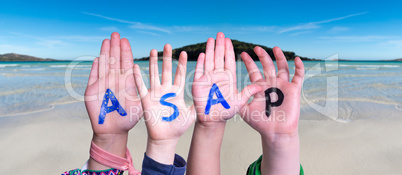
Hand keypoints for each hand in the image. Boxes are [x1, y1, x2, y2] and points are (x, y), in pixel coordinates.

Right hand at [84, 32, 141, 168]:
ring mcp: (103, 84)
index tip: (126, 40)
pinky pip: (94, 77)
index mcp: (127, 82)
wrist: (113, 131)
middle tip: (116, 34)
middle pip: (114, 60)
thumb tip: (146, 79)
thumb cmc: (128, 119)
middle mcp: (115, 81)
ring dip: (104, 53)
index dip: (126, 52)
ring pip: (104, 65)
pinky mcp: (92, 91)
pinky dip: (95, 68)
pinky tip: (97, 58)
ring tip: (106, 40)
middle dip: (115, 47)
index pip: (126, 63)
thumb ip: (142, 92)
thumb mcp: (139, 104)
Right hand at [133, 44, 194, 163]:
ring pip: (154, 74)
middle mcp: (166, 90)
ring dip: (153, 62)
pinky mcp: (146, 100)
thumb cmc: (179, 127)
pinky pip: (141, 86)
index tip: (184, 52)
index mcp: (177, 92)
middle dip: (167, 58)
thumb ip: (198, 104)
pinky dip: (138, 77)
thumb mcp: (192, 114)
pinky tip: (136, 67)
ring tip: (154, 50)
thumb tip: (208, 96)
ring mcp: (155, 94)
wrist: (166, 138)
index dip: (181, 64)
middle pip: (167, 70)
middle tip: (168, 45)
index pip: (179, 74)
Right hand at [192, 32, 260, 125]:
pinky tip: (202, 54)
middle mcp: (218, 76)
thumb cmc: (226, 111)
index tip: (229, 40)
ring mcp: (208, 79)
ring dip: (210, 50)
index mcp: (228, 78)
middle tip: (220, 34)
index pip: (229, 61)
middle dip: (219, 46)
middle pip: (219, 58)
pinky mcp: (199, 84)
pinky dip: (200, 63)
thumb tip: (260, 85)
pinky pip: (200, 71)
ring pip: (209, 61)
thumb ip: (248, 92)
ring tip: (211, 39)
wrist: (212, 120)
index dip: (228, 51)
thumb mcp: (239, 102)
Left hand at [240, 46, 303, 143]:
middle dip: (262, 56)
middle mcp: (271, 84)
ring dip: (279, 57)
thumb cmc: (260, 123)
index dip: (248, 62)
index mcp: (260, 87)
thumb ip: (238, 99)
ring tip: (275, 48)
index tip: (242, 54)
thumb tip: (230, 90)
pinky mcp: (294, 90)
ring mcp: (283, 85)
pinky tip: (297, 59)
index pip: (253, 71)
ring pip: (282, 67)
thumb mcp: (244, 110)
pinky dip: (299, 68)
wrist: (275, 132)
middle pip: (267, 65)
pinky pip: (298, 76)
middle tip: (256, 48)